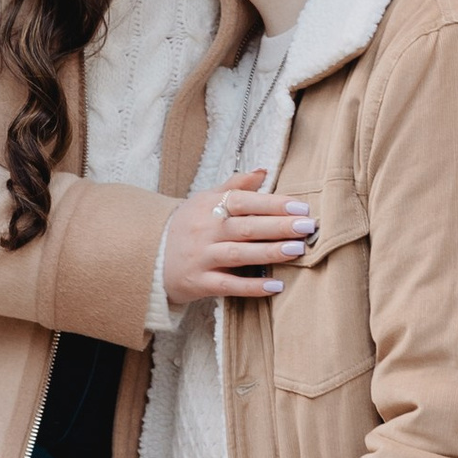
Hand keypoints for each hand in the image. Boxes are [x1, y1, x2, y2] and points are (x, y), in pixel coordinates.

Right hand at [160, 167, 313, 306]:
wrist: (149, 256)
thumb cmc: (187, 226)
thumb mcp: (204, 201)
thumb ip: (234, 187)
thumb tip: (262, 171)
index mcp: (209, 207)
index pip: (243, 202)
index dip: (272, 203)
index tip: (299, 207)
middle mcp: (205, 230)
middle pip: (246, 227)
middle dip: (279, 226)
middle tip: (308, 226)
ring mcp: (201, 257)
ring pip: (239, 254)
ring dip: (269, 252)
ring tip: (297, 250)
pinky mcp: (200, 282)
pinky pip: (228, 285)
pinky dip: (251, 286)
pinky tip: (275, 286)